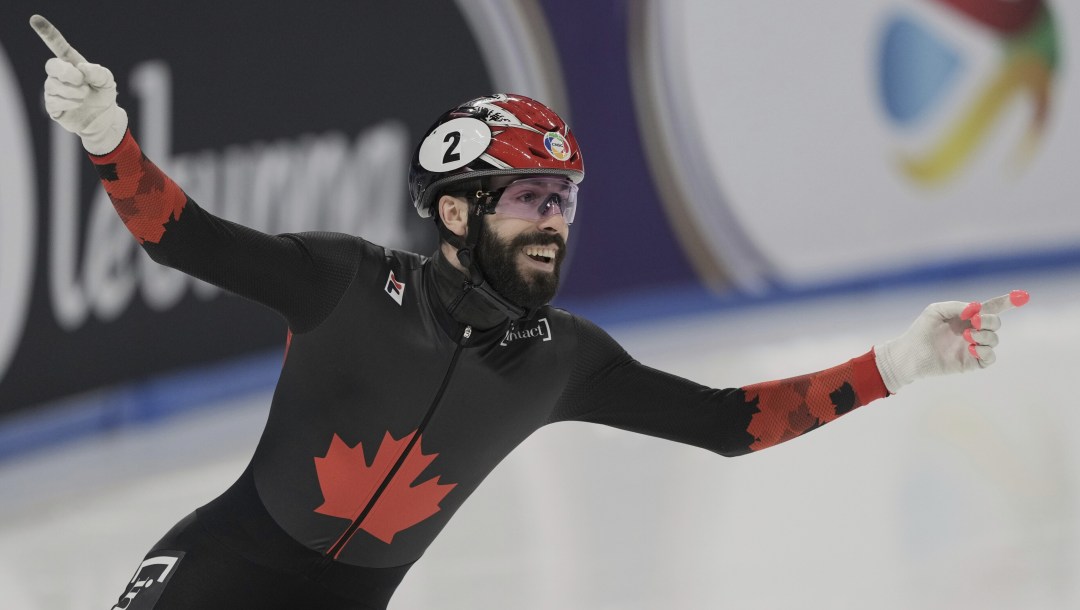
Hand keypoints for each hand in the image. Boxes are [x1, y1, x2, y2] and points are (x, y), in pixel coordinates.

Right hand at [31, 14, 127, 154]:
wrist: (104, 120)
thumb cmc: (103, 96)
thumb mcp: (107, 82)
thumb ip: (99, 73)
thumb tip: (82, 68)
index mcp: (72, 63)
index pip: (57, 46)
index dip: (47, 33)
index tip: (35, 19)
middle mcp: (60, 75)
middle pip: (51, 65)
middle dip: (67, 73)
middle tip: (81, 81)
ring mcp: (54, 90)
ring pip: (53, 85)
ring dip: (73, 91)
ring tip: (84, 96)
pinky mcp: (52, 106)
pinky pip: (53, 101)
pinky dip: (68, 102)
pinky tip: (77, 104)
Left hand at [874, 290, 1028, 393]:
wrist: (910, 354)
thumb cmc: (921, 330)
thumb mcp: (936, 310)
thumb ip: (957, 306)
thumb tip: (977, 308)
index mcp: (967, 317)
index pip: (991, 308)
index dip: (1007, 302)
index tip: (1021, 295)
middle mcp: (973, 331)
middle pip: (996, 323)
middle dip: (990, 321)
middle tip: (974, 322)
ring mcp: (973, 347)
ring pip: (994, 340)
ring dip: (984, 336)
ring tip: (967, 336)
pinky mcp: (971, 363)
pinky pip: (989, 358)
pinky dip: (985, 352)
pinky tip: (971, 349)